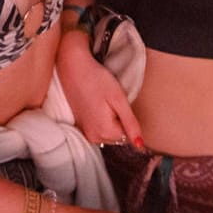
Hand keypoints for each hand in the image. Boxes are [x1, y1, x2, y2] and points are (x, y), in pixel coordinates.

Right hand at [56, 32, 142, 147]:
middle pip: (117, 136)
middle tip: (108, 101)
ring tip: (101, 102)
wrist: (72, 68)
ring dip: (109, 120)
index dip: (125, 117)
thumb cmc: (96, 79)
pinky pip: (98, 128)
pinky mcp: (80, 126)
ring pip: (108, 133)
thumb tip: (140, 144)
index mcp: (104, 131)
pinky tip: (94, 104)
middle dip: (118, 121)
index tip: (115, 103)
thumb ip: (130, 124)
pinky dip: (100, 119)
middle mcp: (93, 137)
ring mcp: (85, 132)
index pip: (127, 134)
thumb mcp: (119, 99)